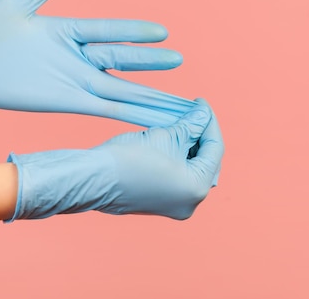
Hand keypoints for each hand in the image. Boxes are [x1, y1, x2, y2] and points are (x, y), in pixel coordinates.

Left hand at [0, 0, 195, 126]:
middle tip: (181, 62)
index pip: (108, 31)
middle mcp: (72, 59)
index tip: (163, 32)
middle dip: (152, 65)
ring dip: (148, 95)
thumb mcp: (15, 1)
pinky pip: (103, 108)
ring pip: (119, 89)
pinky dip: (127, 113)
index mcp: (63, 32)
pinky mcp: (64, 101)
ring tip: (175, 101)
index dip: (134, 32)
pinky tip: (147, 117)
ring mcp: (70, 81)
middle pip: (122, 61)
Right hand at [7, 99, 223, 220]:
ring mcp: (173, 205)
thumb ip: (191, 125)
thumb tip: (204, 115)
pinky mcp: (158, 202)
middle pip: (205, 161)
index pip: (214, 149)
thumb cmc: (128, 158)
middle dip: (200, 135)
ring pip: (191, 169)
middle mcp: (189, 203)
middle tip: (193, 113)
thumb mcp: (166, 135)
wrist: (94, 177)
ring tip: (181, 122)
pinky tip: (170, 138)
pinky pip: (176, 176)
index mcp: (196, 189)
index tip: (200, 103)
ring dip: (188, 145)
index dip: (209, 122)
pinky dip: (176, 157)